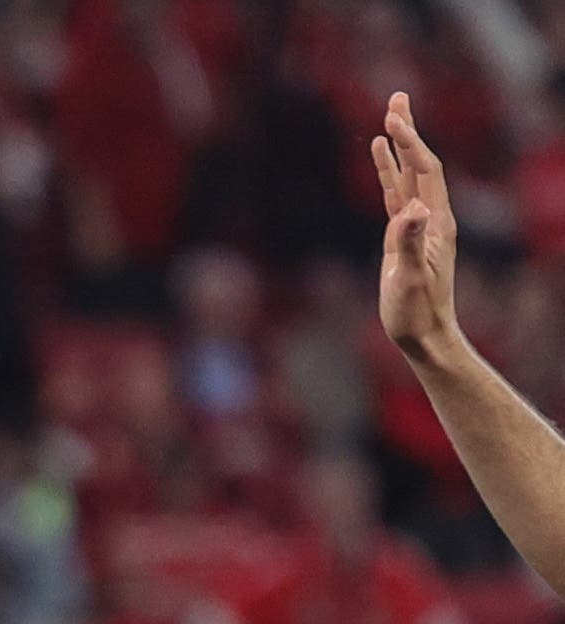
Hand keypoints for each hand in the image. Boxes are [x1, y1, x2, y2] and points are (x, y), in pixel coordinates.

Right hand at [374, 91, 461, 359]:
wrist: (423, 335)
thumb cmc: (416, 312)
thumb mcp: (412, 278)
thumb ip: (411, 243)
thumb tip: (412, 210)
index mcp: (436, 222)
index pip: (426, 172)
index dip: (411, 144)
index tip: (392, 119)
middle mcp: (431, 216)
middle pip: (421, 163)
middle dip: (409, 130)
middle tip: (397, 97)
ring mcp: (417, 224)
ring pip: (408, 174)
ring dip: (399, 144)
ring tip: (388, 115)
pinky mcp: (403, 235)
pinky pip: (395, 194)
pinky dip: (388, 171)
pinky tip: (380, 154)